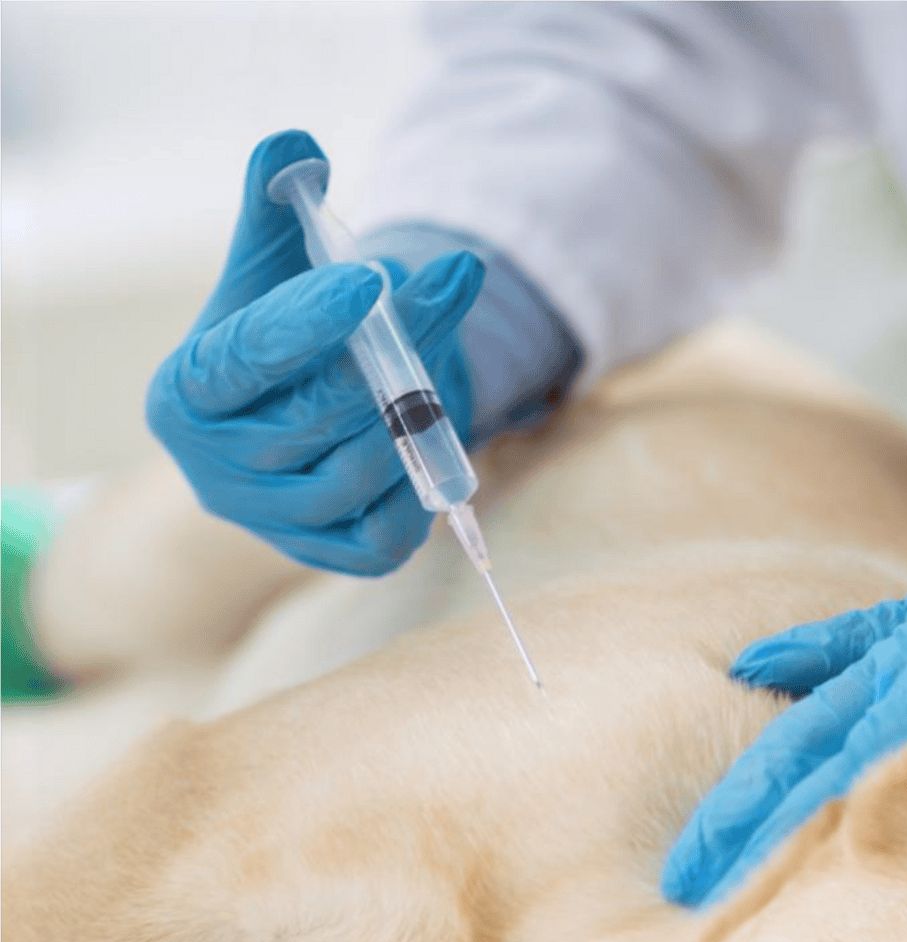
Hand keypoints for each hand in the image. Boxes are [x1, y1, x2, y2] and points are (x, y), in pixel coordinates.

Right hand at [146, 130, 483, 575]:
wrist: (285, 435)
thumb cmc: (273, 341)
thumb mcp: (265, 274)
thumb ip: (273, 211)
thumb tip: (295, 146)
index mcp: (184, 396)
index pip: (246, 359)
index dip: (307, 320)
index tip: (370, 276)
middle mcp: (216, 472)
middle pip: (313, 416)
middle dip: (392, 347)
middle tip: (453, 282)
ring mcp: (274, 526)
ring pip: (357, 474)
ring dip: (415, 410)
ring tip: (443, 352)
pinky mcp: (330, 559)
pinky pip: (386, 532)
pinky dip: (418, 481)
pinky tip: (430, 432)